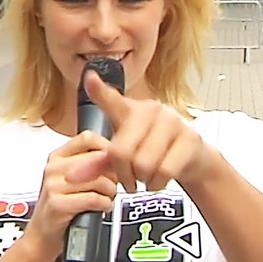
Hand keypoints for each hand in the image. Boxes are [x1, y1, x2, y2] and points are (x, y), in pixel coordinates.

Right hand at [24, 130, 118, 261]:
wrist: (42, 235)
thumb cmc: (61, 207)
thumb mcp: (71, 179)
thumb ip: (91, 163)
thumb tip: (118, 155)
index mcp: (56, 157)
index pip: (87, 138)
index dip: (107, 149)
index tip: (113, 163)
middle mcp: (53, 168)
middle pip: (98, 159)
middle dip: (113, 175)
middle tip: (111, 186)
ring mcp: (53, 186)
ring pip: (100, 181)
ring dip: (110, 192)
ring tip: (105, 199)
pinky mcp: (59, 204)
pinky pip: (95, 199)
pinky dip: (105, 205)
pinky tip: (101, 208)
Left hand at [82, 70, 211, 193]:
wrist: (190, 159)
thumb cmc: (150, 151)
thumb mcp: (122, 153)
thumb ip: (96, 161)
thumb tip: (71, 174)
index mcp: (129, 111)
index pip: (110, 99)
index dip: (99, 90)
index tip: (89, 77)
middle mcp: (151, 111)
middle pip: (122, 152)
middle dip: (123, 175)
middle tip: (128, 180)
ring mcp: (173, 122)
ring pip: (144, 164)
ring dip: (142, 181)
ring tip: (144, 177)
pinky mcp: (190, 139)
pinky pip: (165, 171)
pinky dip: (157, 184)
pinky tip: (158, 179)